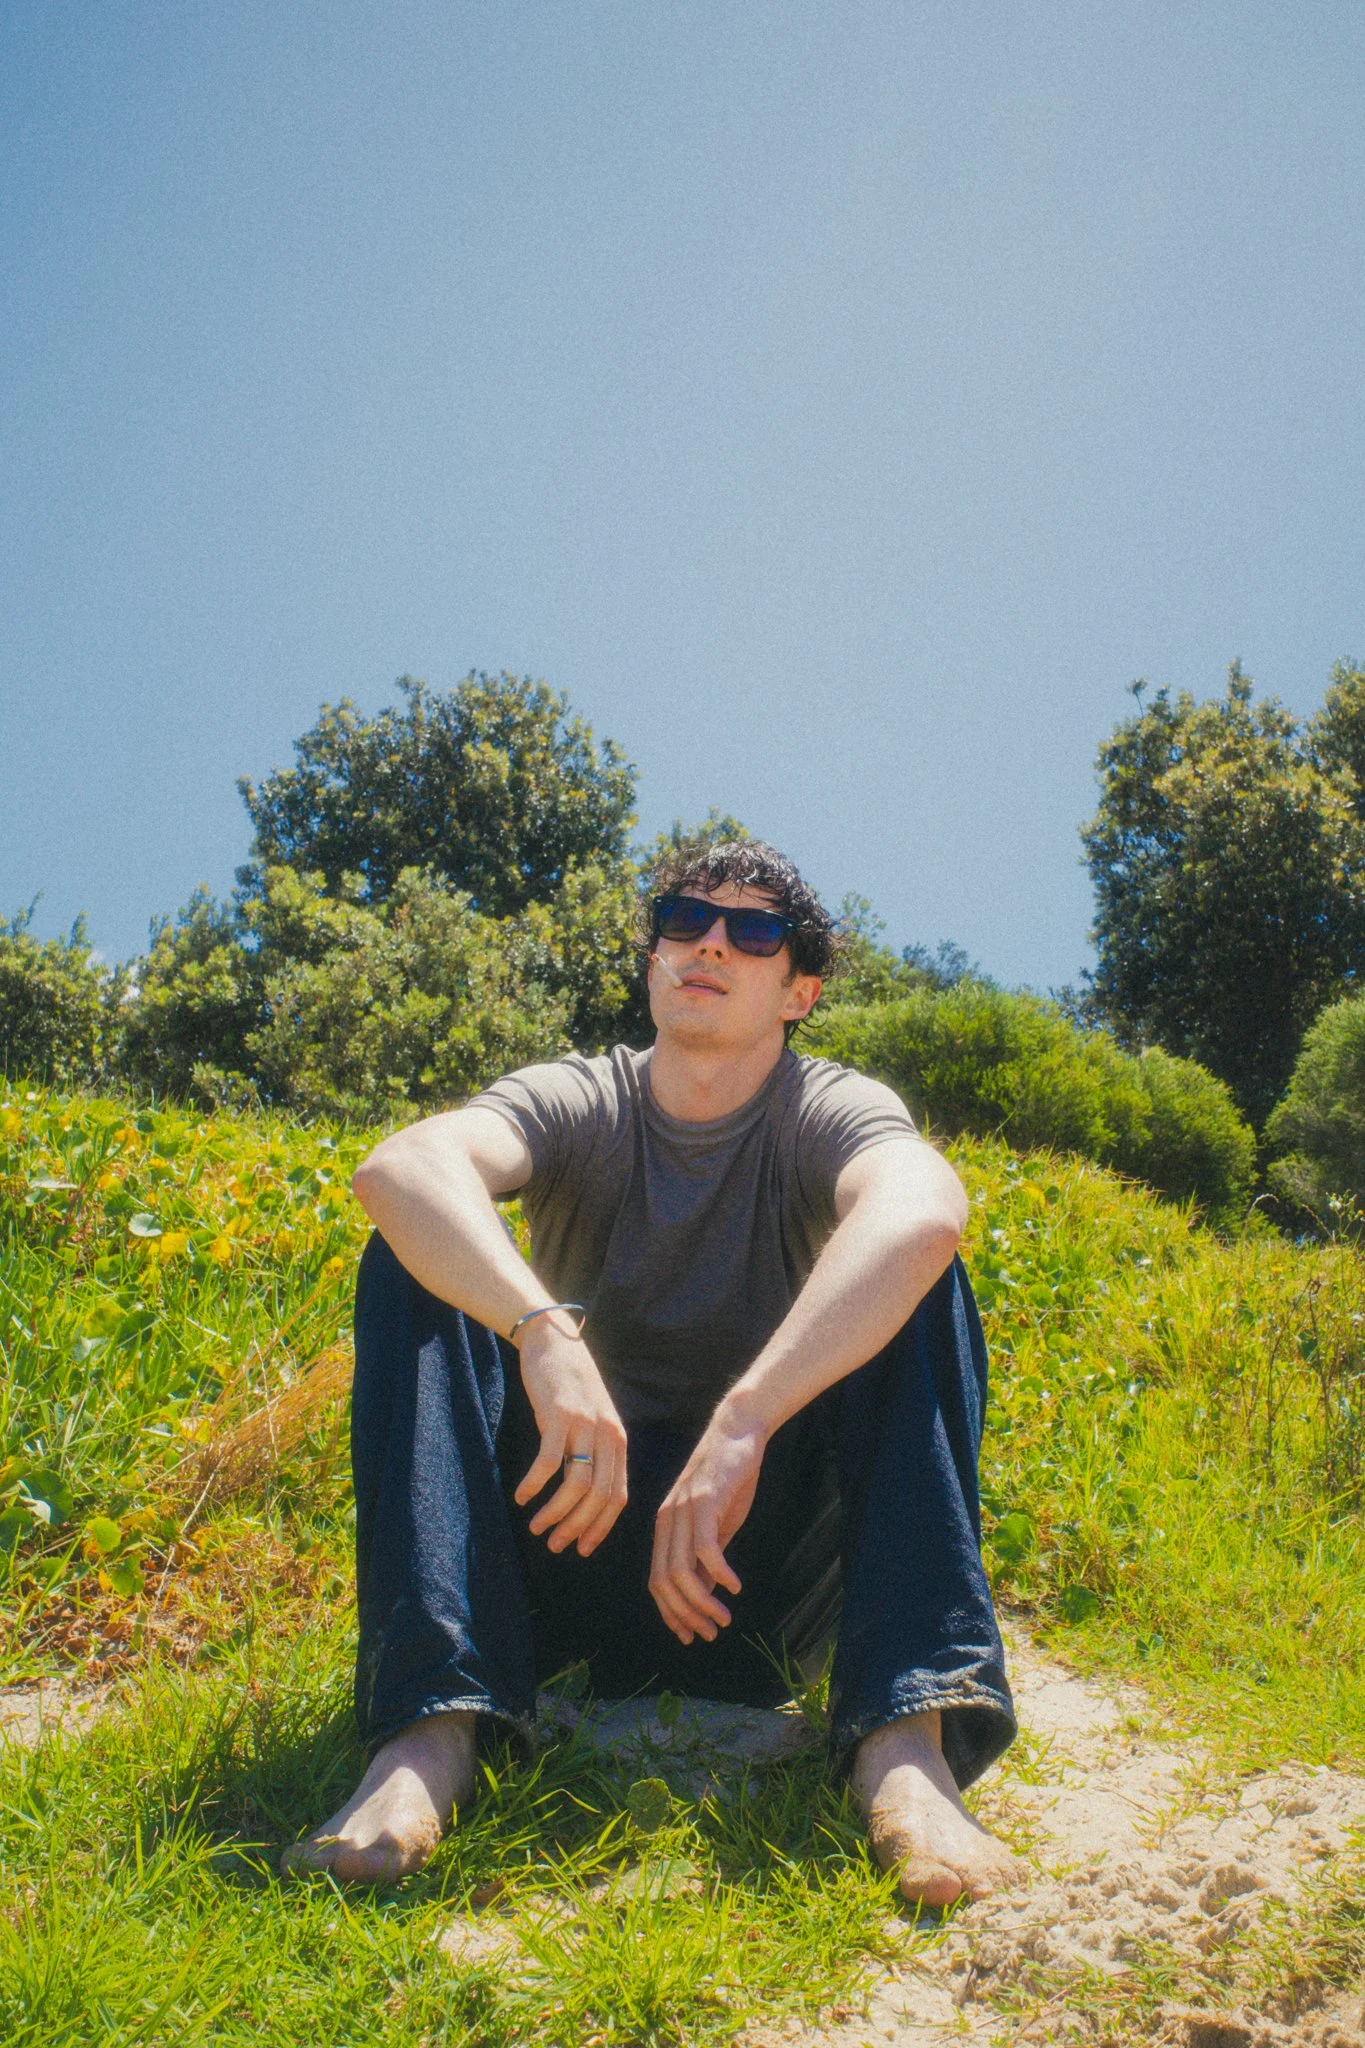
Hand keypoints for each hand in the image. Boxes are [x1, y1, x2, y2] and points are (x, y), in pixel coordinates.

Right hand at [513, 1319, 627, 1556]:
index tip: (581, 1548)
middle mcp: (607, 1435)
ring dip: (555, 1513)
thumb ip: (597, 1451)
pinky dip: (534, 1485)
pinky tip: (520, 1496)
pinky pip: (548, 1462)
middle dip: (577, 1528)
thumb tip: (588, 1495)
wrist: (555, 1340)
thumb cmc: (571, 1384)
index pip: (618, 1497)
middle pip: (599, 1497)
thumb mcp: (595, 1419)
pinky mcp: (558, 1416)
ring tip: (535, 1526)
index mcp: (618, 1441)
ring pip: (576, 1485)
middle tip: (554, 1545)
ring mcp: (584, 1425)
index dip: (600, 1528)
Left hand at [650, 1401, 766, 1644]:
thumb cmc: (729, 1478)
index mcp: (665, 1527)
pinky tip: (735, 1586)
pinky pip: (705, 1547)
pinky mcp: (704, 1500)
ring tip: (724, 1617)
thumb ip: (706, 1557)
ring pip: (681, 1571)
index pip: (656, 1581)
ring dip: (702, 1602)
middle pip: (664, 1582)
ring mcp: (683, 1510)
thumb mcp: (717, 1524)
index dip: (671, 1613)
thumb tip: (704, 1593)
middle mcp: (667, 1520)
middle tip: (711, 1632)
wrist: (738, 1432)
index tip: (691, 1635)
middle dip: (686, 1615)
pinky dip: (719, 1573)